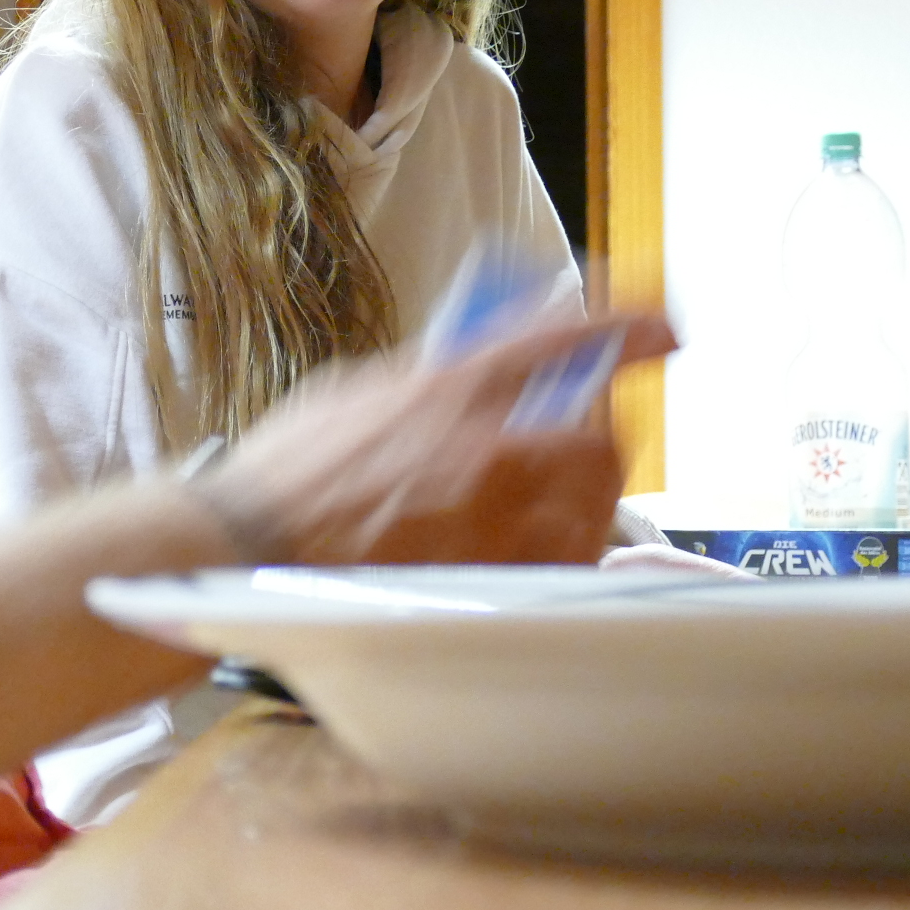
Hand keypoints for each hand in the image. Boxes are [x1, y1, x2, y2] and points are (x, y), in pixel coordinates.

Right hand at [195, 311, 676, 569]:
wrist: (247, 549)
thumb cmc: (286, 476)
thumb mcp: (357, 391)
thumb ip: (428, 379)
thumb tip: (474, 370)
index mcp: (451, 387)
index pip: (566, 337)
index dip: (627, 326)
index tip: (662, 328)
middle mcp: (486, 450)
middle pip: (601, 437)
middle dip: (607, 437)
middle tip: (594, 439)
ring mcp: (493, 524)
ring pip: (590, 509)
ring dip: (587, 500)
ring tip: (561, 501)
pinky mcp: (486, 583)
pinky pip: (557, 567)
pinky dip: (559, 554)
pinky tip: (536, 551)